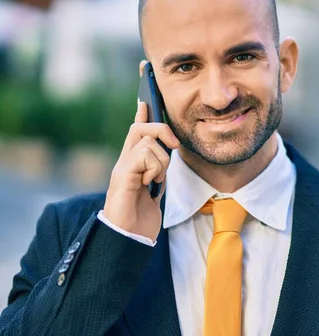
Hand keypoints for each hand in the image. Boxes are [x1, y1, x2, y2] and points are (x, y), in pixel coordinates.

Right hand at [103, 102, 179, 240]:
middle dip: (161, 129)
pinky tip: (150, 183)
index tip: (146, 100)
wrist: (129, 239)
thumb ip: (159, 170)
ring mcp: (122, 167)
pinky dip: (154, 169)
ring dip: (162, 162)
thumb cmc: (141, 218)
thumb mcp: (156, 189)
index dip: (142, 115)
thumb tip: (169, 151)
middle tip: (174, 146)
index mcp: (132, 164)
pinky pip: (144, 156)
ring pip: (149, 143)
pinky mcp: (122, 175)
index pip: (136, 132)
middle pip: (140, 127)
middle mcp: (125, 162)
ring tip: (156, 181)